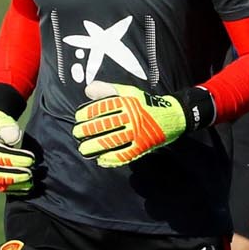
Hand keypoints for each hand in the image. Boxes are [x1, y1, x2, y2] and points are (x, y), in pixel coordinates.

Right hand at [0, 109, 37, 194]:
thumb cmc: (0, 129)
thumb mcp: (4, 124)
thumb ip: (9, 129)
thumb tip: (14, 137)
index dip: (15, 158)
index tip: (31, 159)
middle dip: (14, 175)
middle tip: (30, 174)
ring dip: (15, 184)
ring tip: (30, 182)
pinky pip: (0, 188)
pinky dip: (14, 189)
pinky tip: (26, 188)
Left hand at [72, 82, 188, 166]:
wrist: (172, 116)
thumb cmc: (145, 104)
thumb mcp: (128, 92)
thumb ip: (108, 90)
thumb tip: (88, 90)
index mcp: (127, 103)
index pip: (102, 108)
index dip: (86, 113)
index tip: (78, 117)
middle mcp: (131, 118)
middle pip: (104, 125)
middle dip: (86, 131)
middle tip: (76, 133)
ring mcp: (137, 134)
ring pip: (111, 141)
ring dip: (95, 147)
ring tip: (83, 149)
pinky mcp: (141, 147)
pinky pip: (124, 155)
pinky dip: (111, 159)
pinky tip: (101, 159)